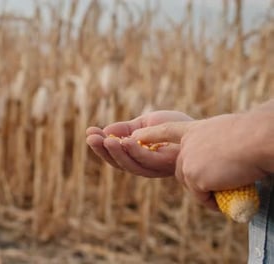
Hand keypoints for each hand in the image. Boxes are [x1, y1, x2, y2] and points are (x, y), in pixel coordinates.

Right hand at [86, 111, 192, 176]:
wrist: (203, 128)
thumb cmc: (175, 125)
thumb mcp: (145, 123)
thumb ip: (126, 129)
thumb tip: (106, 131)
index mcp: (137, 156)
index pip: (115, 154)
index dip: (101, 145)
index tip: (89, 132)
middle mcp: (145, 166)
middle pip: (119, 163)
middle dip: (103, 150)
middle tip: (90, 137)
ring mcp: (156, 168)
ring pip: (129, 165)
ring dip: (115, 152)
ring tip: (103, 139)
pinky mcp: (167, 166)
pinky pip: (146, 161)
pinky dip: (133, 151)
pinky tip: (124, 141)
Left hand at [131, 113, 269, 209]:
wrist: (256, 139)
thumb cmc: (252, 134)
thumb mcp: (225, 132)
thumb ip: (212, 142)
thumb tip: (217, 155)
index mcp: (195, 130)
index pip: (167, 131)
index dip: (152, 134)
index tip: (136, 135)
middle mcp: (186, 146)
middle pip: (183, 170)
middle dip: (198, 180)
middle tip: (219, 182)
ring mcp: (187, 162)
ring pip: (192, 185)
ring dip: (208, 191)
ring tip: (228, 186)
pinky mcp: (193, 178)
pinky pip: (202, 197)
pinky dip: (213, 201)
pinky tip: (225, 195)